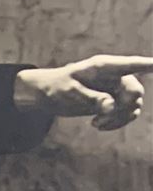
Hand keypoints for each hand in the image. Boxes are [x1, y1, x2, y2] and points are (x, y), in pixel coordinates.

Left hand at [15, 55, 149, 131]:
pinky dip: (117, 122)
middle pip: (136, 92)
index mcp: (104, 66)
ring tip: (97, 124)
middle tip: (101, 118)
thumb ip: (91, 98)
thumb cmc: (55, 87)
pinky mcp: (113, 101)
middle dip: (123, 108)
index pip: (131, 64)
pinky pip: (127, 114)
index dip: (149, 65)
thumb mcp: (69, 92)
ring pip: (134, 105)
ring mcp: (116, 89)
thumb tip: (111, 107)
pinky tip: (98, 126)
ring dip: (120, 118)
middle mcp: (115, 76)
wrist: (47, 94)